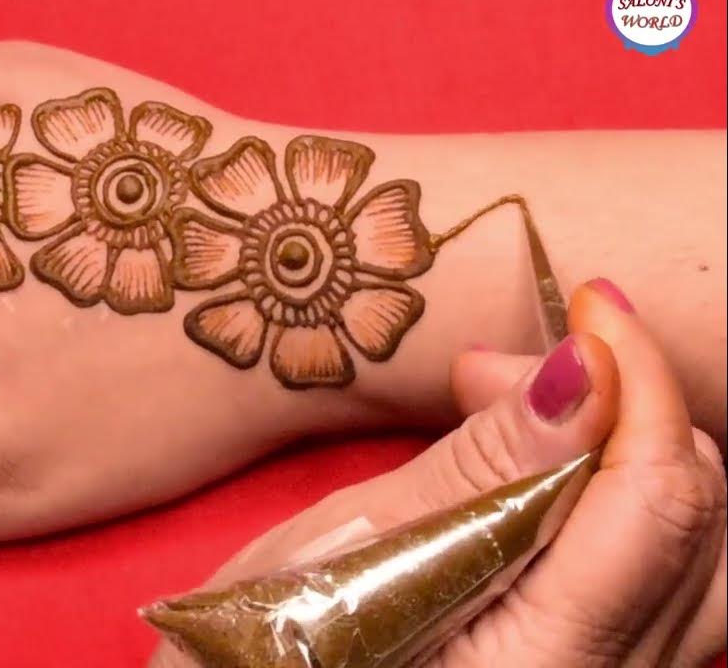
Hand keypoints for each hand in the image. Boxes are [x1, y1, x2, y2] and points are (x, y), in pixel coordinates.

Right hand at [150, 281, 726, 666]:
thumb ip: (474, 471)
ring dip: (621, 452)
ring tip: (518, 412)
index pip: (654, 501)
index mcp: (540, 664)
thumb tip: (580, 372)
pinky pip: (651, 578)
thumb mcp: (344, 549)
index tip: (588, 306)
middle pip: (695, 523)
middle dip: (623, 411)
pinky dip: (608, 500)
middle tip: (502, 371)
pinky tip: (529, 471)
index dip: (635, 382)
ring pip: (689, 551)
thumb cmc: (255, 648)